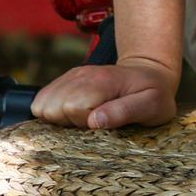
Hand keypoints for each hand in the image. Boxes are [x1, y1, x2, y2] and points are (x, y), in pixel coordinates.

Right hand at [31, 58, 178, 129]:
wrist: (151, 74)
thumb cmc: (154, 93)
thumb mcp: (152, 105)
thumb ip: (124, 111)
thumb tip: (94, 121)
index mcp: (101, 81)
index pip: (72, 108)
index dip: (84, 122)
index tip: (102, 122)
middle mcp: (81, 75)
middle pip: (50, 109)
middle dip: (68, 122)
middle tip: (93, 119)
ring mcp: (70, 77)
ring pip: (41, 106)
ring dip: (59, 118)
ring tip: (85, 116)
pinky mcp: (65, 82)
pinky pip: (41, 102)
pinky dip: (53, 112)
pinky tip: (75, 113)